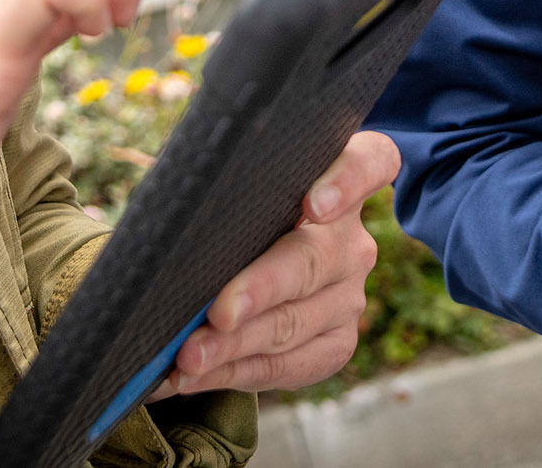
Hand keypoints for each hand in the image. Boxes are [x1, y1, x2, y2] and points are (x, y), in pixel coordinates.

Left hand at [153, 129, 401, 396]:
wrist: (266, 262)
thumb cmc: (240, 213)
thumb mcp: (243, 191)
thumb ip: (228, 194)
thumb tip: (170, 216)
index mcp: (340, 179)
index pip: (371, 163)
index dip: (346, 181)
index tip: (313, 206)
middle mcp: (352, 240)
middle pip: (312, 261)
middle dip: (261, 289)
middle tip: (219, 312)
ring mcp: (350, 296)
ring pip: (292, 323)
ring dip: (233, 345)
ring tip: (188, 357)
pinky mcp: (337, 344)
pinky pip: (286, 365)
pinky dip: (233, 373)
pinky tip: (193, 377)